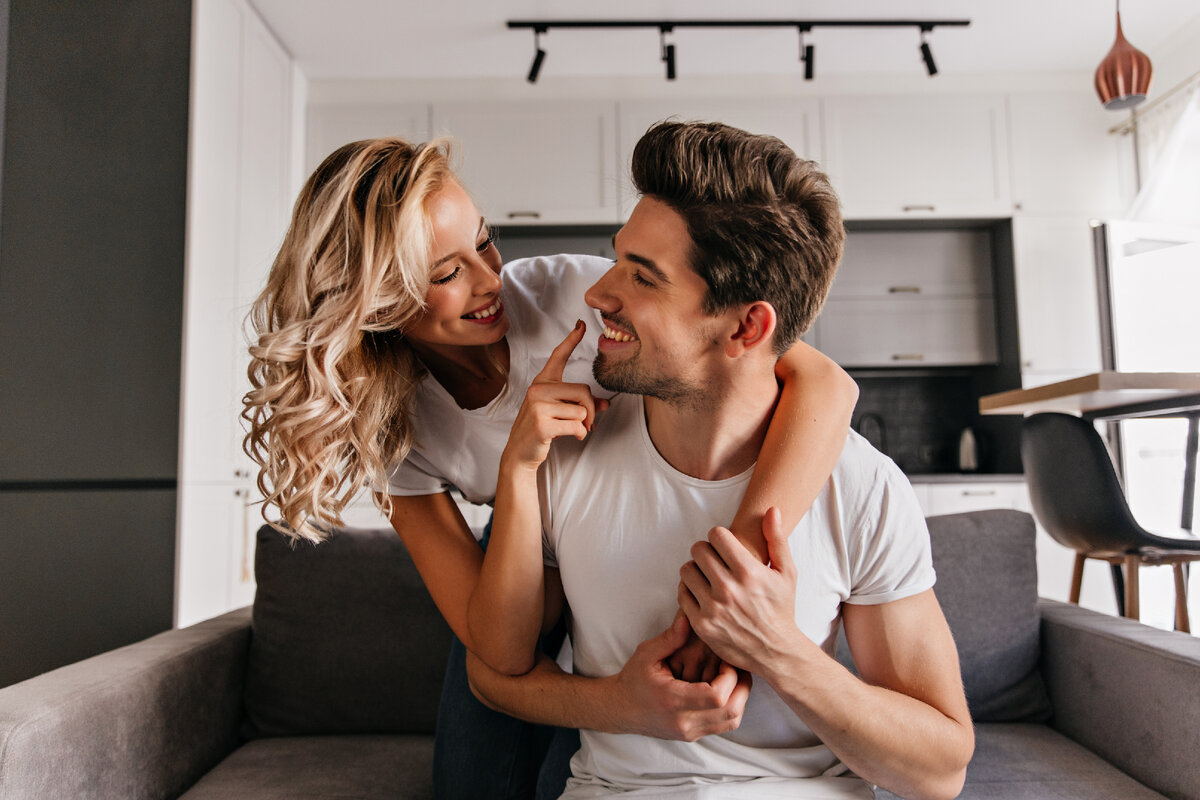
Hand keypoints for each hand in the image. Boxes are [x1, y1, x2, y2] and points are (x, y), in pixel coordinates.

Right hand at [502, 320, 608, 471]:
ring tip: (572, 430)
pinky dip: (580, 434)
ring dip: (584, 425)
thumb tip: (607, 404)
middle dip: (591, 410)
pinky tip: (572, 437)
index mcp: (542, 383)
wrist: (520, 453)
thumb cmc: (541, 430)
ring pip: (581, 410)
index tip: (580, 324)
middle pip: (583, 391)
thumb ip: (582, 405)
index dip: (571, 340)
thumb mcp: (560, 413)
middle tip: (588, 423)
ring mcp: (538, 406)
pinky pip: (576, 425)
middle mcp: (538, 389)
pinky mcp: (542, 423)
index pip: (558, 357)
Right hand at [609, 615, 750, 740]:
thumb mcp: (647, 654)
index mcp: (672, 700)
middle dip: (742, 686)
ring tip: (733, 676)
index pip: (716, 696)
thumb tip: (689, 617)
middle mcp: (683, 721)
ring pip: (732, 721)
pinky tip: (725, 689)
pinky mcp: (694, 735)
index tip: (725, 659)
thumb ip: (670, 637)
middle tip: (736, 666)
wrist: (620, 709)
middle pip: (731, 712)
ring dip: (740, 697)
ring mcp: (690, 732)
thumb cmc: (633, 680)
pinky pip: (725, 725)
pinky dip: (732, 706)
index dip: (730, 677)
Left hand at [678, 508, 801, 675]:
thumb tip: (771, 510)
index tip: (725, 545)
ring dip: (695, 569)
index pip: (716, 534)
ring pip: (686, 570)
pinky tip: (702, 593)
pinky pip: (682, 593)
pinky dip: (689, 590)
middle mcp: (729, 588)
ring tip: (707, 576)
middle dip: (706, 550)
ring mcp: (713, 607)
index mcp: (749, 572)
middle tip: (714, 559)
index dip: (719, 536)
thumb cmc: (781, 609)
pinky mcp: (701, 624)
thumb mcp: (787, 573)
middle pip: (698, 550)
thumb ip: (777, 539)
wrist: (775, 651)